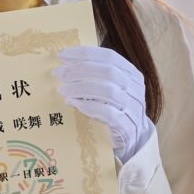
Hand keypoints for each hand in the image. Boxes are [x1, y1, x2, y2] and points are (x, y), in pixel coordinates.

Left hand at [53, 45, 153, 163]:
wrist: (133, 139)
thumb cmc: (116, 109)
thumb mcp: (111, 89)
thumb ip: (96, 75)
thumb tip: (65, 64)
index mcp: (132, 74)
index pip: (109, 56)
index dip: (84, 53)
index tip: (63, 54)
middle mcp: (135, 89)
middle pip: (108, 72)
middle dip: (79, 70)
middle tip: (59, 73)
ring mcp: (133, 108)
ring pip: (108, 91)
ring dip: (80, 88)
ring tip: (62, 89)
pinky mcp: (127, 126)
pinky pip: (108, 113)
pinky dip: (88, 106)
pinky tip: (73, 103)